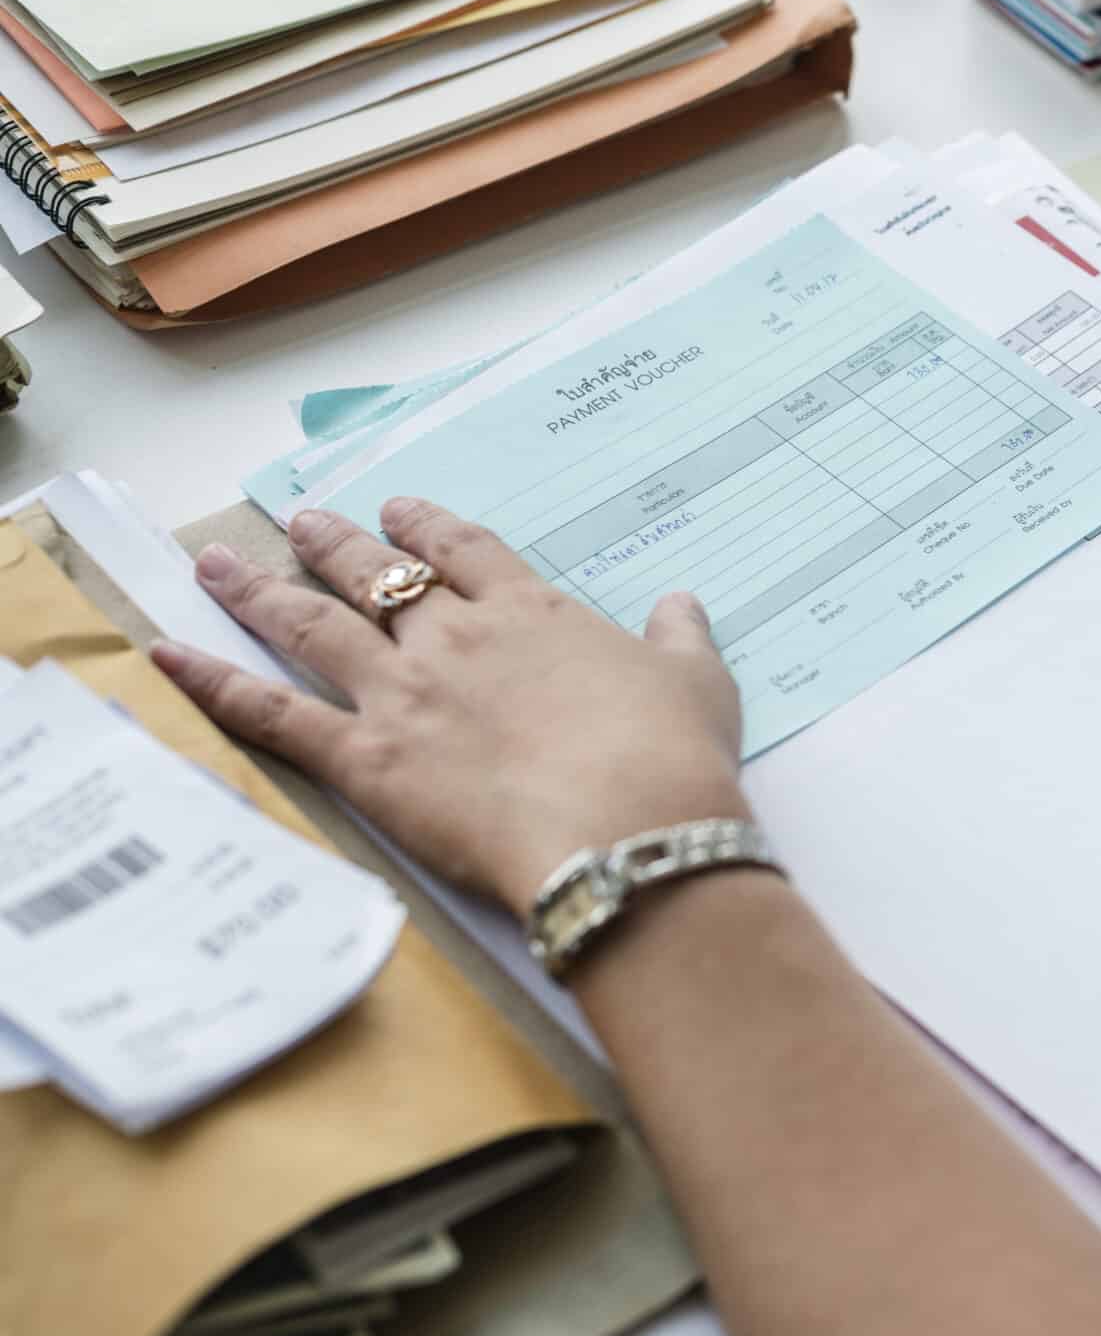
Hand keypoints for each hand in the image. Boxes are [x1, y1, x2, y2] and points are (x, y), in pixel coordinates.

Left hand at [149, 498, 749, 916]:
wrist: (629, 828)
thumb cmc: (671, 758)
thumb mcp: (698, 685)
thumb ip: (679, 640)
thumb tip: (681, 605)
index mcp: (533, 614)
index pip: (467, 551)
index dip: (429, 525)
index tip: (403, 507)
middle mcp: (456, 638)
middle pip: (379, 575)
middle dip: (335, 544)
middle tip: (302, 521)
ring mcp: (403, 694)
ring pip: (313, 625)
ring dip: (259, 591)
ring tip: (218, 564)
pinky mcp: (366, 758)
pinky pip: (272, 713)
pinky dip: (212, 682)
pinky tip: (166, 654)